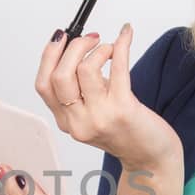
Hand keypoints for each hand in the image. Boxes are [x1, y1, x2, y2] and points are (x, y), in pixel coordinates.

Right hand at [36, 23, 181, 173]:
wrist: (151, 158)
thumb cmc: (126, 132)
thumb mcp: (93, 114)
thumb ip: (81, 91)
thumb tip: (77, 49)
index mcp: (66, 122)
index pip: (44, 85)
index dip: (49, 55)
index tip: (61, 38)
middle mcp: (78, 122)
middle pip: (59, 75)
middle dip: (73, 47)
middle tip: (90, 39)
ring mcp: (100, 117)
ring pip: (84, 69)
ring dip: (98, 49)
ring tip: (109, 48)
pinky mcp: (124, 110)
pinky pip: (117, 68)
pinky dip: (121, 45)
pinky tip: (125, 36)